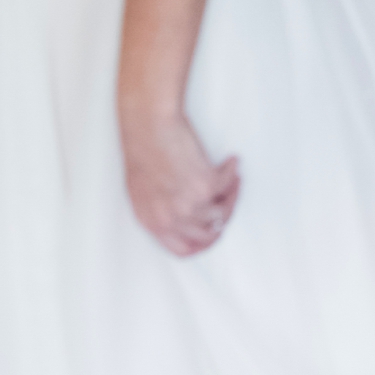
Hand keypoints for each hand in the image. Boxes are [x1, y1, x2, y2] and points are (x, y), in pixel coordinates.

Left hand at [121, 104, 240, 256]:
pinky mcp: (205, 186)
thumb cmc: (142, 148)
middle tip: (227, 202)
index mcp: (151, 222)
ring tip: (231, 179)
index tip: (213, 232)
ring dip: (231, 195)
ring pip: (223, 213)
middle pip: (208, 236)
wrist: (147, 123)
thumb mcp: (141, 189)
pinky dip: (232, 172)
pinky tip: (230, 162)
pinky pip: (229, 185)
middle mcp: (171, 219)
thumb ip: (160, 210)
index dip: (202, 245)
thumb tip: (185, 218)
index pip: (182, 250)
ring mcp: (189, 205)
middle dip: (222, 219)